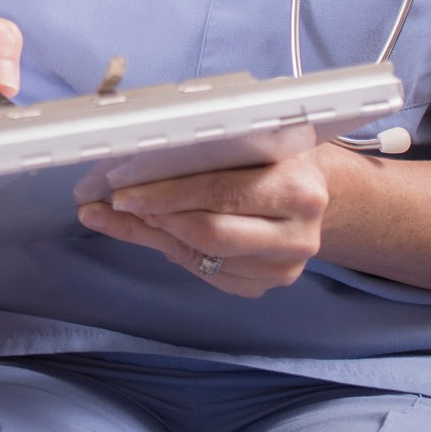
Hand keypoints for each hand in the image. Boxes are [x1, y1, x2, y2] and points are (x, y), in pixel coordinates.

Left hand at [76, 146, 333, 297]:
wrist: (311, 193)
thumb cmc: (273, 159)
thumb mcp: (250, 145)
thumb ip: (203, 156)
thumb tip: (137, 167)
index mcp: (299, 190)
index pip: (221, 193)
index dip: (166, 193)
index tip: (124, 191)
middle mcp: (299, 235)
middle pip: (210, 234)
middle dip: (156, 216)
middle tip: (119, 202)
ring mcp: (284, 268)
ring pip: (203, 257)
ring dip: (157, 234)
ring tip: (127, 214)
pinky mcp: (265, 285)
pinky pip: (206, 273)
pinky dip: (173, 252)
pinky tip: (155, 232)